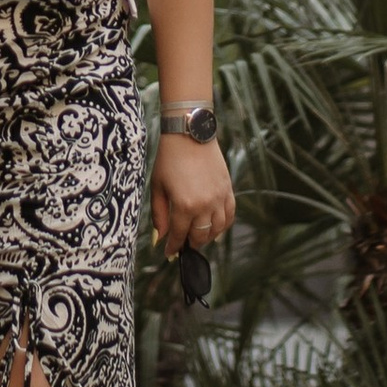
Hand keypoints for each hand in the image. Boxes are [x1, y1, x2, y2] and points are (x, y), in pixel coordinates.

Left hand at [150, 134, 232, 258]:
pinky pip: (230, 215)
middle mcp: (204, 205)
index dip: (173, 247)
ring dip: (207, 237)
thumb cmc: (169, 159)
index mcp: (184, 205)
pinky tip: (215, 227)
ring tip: (197, 236)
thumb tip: (160, 238)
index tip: (169, 254)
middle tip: (183, 245)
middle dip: (190, 244)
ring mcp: (219, 198)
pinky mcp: (228, 190)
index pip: (179, 236)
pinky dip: (223, 225)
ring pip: (217, 229)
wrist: (190, 133)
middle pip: (200, 236)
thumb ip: (159, 215)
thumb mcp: (157, 186)